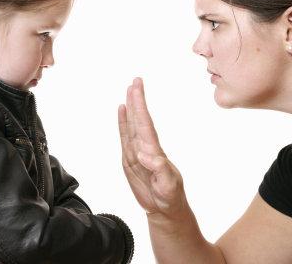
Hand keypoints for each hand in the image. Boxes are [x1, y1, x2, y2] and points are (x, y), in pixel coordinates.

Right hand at [118, 77, 185, 217]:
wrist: (165, 210)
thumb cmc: (170, 198)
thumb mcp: (168, 186)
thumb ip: (159, 169)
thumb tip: (144, 154)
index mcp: (155, 151)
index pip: (146, 124)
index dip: (141, 106)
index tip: (137, 90)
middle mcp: (146, 147)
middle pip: (140, 119)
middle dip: (137, 100)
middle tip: (136, 81)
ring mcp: (137, 152)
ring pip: (132, 125)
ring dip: (130, 107)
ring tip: (129, 90)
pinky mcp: (129, 159)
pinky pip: (125, 137)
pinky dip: (122, 122)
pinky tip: (122, 110)